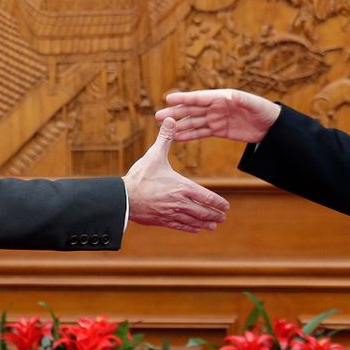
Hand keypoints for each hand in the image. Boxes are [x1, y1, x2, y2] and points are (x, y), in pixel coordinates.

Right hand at [123, 118, 229, 232]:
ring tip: (214, 225)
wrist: (123, 197)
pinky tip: (196, 229)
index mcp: (181, 187)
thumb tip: (171, 120)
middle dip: (214, 215)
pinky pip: (180, 226)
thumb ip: (165, 138)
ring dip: (205, 223)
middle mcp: (179, 202)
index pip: (206, 197)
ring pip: (193, 221)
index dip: (217, 202)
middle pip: (202, 211)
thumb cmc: (140, 176)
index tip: (226, 206)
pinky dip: (190, 228)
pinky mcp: (161, 220)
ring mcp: (171, 213)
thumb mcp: (154, 155)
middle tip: (223, 218)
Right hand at [155, 88, 279, 143]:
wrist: (271, 126)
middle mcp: (215, 107)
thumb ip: (242, 100)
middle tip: (158, 116)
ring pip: (193, 122)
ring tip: (164, 130)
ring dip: (179, 125)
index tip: (168, 99)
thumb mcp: (254, 105)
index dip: (184, 99)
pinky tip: (178, 138)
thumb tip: (232, 96)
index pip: (199, 98)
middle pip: (191, 110)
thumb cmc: (263, 111)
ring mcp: (216, 119)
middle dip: (175, 113)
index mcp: (221, 97)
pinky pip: (201, 132)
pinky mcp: (219, 130)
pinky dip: (189, 135)